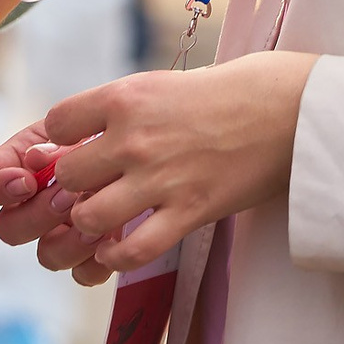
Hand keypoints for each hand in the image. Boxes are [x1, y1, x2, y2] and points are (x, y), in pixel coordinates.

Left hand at [0, 54, 321, 282]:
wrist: (285, 109)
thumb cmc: (224, 94)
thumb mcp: (161, 86)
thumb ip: (120, 111)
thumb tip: (79, 138)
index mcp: (126, 96)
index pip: (57, 124)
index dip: (59, 142)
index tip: (72, 150)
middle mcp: (135, 136)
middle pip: (68, 176)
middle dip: (70, 190)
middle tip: (83, 195)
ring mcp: (161, 177)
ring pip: (89, 216)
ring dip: (88, 225)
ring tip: (99, 223)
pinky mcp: (189, 210)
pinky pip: (132, 250)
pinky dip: (117, 257)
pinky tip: (119, 249)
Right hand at [0, 123, 104, 274]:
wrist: (144, 145)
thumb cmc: (107, 127)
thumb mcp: (82, 123)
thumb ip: (58, 140)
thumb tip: (34, 161)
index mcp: (19, 166)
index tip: (27, 180)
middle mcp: (32, 205)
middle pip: (9, 229)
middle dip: (39, 214)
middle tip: (69, 196)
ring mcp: (60, 233)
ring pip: (47, 256)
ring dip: (70, 241)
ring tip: (97, 218)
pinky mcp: (90, 254)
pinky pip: (83, 273)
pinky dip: (97, 260)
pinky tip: (114, 235)